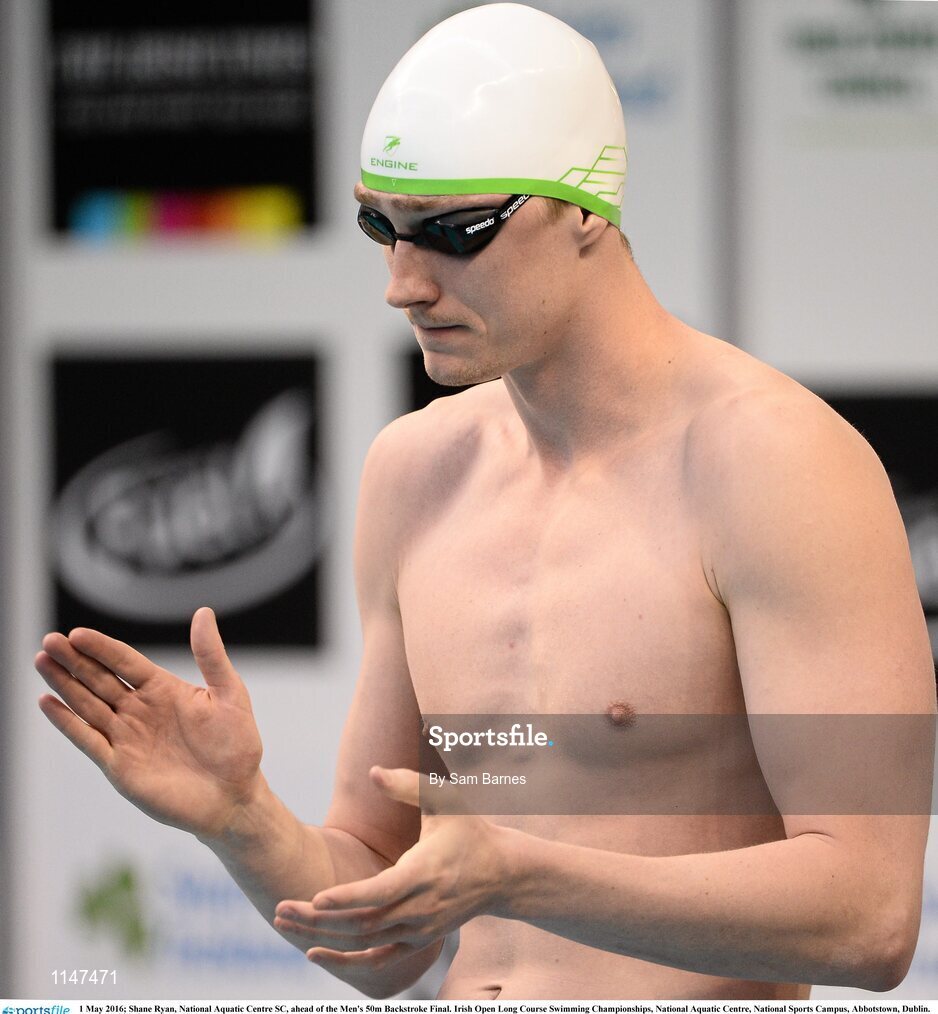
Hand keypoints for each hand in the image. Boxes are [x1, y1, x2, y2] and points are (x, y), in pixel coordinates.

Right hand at [35, 607, 263, 839]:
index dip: (102, 648)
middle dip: (74, 660)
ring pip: (87, 704)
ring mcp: (127, 737)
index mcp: (163, 690)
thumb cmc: (236, 745)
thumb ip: (211, 655)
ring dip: (64, 684)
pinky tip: (48, 702)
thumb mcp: (229, 694)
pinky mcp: (120, 766)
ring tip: (42, 661)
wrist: (234, 796)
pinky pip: (88, 739)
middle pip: (99, 679)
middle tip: (49, 640)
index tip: (77, 633)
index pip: (125, 662)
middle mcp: (140, 710)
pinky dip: (67, 722)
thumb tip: (203, 612)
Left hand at [273, 766, 508, 976]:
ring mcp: (418, 929)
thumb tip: (373, 771)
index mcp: (424, 873)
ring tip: (283, 922)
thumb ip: (408, 785)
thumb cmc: (471, 830)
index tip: (316, 897)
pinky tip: (314, 953)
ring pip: (364, 941)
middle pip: (362, 921)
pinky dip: (346, 962)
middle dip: (318, 918)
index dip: (348, 898)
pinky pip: (376, 959)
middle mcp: (419, 908)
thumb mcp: (444, 800)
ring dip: (322, 935)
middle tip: (279, 908)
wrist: (503, 873)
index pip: (381, 893)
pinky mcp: (417, 940)